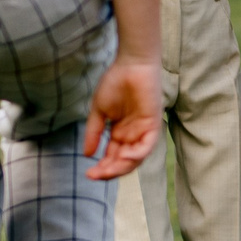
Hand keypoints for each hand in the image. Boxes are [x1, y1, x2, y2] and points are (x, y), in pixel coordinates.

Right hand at [82, 58, 162, 179]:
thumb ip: (94, 133)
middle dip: (109, 171)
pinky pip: (147, 146)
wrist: (131, 64)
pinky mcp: (153, 124)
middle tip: (94, 176)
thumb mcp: (99, 112)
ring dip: (121, 167)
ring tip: (106, 171)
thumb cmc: (115, 83)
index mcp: (121, 133)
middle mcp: (133, 135)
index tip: (88, 175)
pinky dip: (136, 154)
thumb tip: (87, 154)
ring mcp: (144, 130)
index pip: (113, 157)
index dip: (102, 168)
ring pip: (135, 158)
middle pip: (123, 161)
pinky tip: (123, 158)